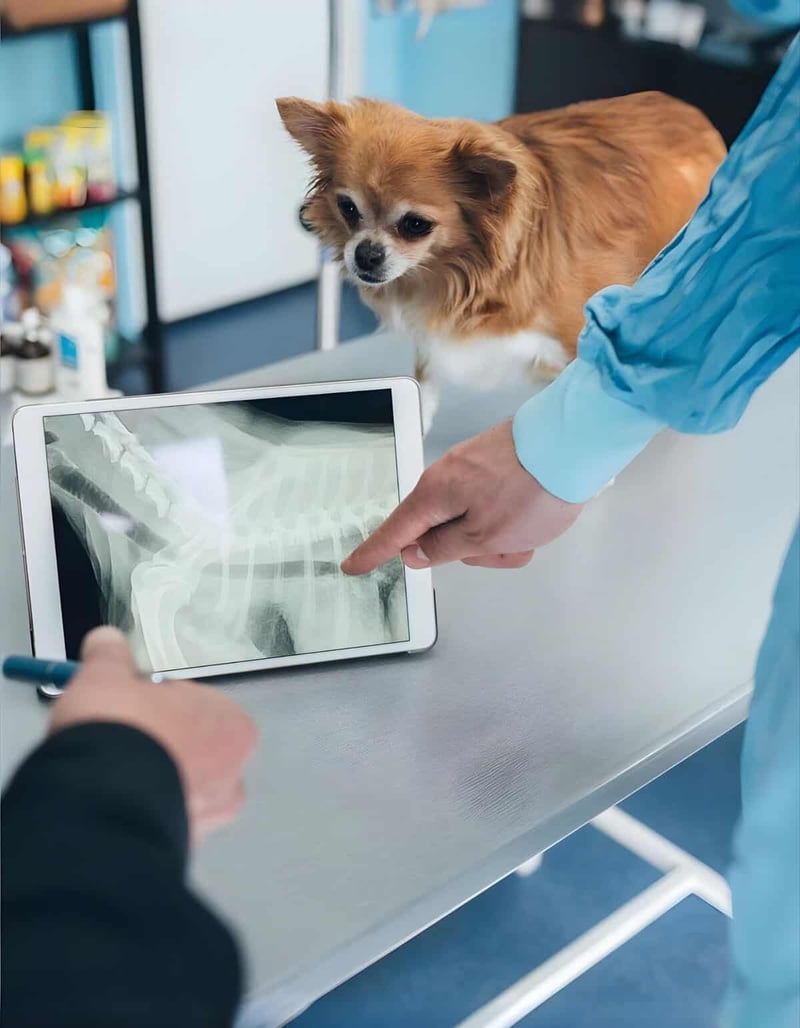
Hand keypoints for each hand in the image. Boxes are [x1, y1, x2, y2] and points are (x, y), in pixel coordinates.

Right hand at [49, 627, 257, 842]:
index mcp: (232, 725)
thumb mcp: (107, 678)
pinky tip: (111, 802)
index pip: (196, 705)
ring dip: (151, 780)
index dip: (157, 704)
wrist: (99, 801)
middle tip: (118, 739)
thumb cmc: (120, 728)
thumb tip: (106, 641)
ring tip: (109, 773)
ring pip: (178, 788)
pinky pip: (159, 818)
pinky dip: (140, 810)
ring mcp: (209, 817)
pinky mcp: (179, 847)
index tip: (129, 706)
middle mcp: (232, 773)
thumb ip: (110, 658)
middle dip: (158, 744)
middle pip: (191, 749)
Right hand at [342, 419, 582, 573]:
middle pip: (444, 532)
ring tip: (530, 531)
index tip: (353, 566)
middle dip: (474, 550)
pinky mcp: (498, 465)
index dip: (374, 553)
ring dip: (501, 537)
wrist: (574, 440)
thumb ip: (444, 549)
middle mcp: (448, 477)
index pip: (395, 533)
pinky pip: (496, 507)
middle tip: (505, 547)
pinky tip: (538, 516)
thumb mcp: (483, 536)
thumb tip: (414, 552)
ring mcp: (474, 469)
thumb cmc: (530, 489)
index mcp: (435, 495)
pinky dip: (514, 520)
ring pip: (476, 523)